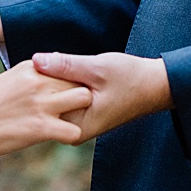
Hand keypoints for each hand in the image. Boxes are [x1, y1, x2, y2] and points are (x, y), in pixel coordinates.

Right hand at [0, 61, 91, 158]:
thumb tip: (55, 68)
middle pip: (80, 79)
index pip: (69, 67)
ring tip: (69, 121)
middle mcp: (39, 80)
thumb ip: (35, 74)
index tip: (67, 94)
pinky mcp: (40, 127)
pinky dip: (70, 136)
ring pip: (85, 99)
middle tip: (74, 109)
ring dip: (81, 112)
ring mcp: (41, 103)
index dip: (72, 82)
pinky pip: (74, 131)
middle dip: (82, 94)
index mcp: (33, 67)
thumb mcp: (11, 79)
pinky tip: (58, 137)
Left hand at [29, 51, 171, 143]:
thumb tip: (36, 60)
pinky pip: (63, 98)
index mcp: (76, 127)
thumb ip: (66, 65)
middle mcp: (73, 131)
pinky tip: (75, 72)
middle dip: (47, 81)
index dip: (42, 80)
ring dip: (56, 80)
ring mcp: (76, 123)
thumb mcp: (98, 69)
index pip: (43, 104)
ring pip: (54, 99)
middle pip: (46, 103)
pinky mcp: (80, 114)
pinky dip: (64, 83)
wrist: (155, 86)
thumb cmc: (131, 78)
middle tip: (65, 67)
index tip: (53, 69)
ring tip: (73, 69)